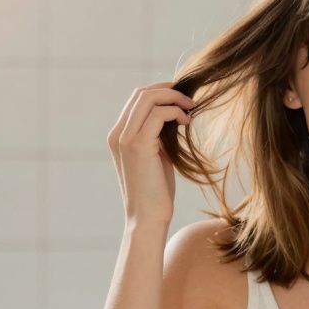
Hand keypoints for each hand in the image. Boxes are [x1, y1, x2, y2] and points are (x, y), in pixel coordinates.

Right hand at [107, 82, 193, 227]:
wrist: (147, 218)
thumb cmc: (155, 192)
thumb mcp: (156, 157)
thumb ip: (158, 135)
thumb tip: (174, 113)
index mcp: (118, 136)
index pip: (136, 99)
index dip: (160, 91)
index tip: (181, 96)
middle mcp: (117, 134)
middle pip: (140, 93)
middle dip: (168, 89)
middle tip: (190, 99)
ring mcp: (125, 139)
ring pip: (147, 98)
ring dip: (174, 98)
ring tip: (191, 108)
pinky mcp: (139, 146)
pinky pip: (158, 114)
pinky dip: (175, 112)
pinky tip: (187, 122)